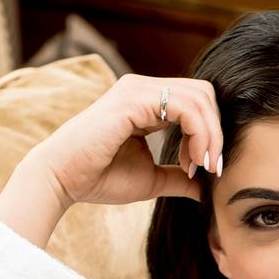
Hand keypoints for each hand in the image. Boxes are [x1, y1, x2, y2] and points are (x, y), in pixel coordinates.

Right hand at [26, 74, 222, 209]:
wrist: (62, 179)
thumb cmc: (99, 178)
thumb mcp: (152, 179)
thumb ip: (179, 178)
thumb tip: (206, 189)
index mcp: (147, 101)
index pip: (196, 102)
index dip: (211, 134)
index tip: (205, 169)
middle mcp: (143, 88)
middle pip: (204, 94)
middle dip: (216, 132)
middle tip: (210, 167)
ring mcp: (138, 89)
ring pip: (200, 98)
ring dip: (211, 136)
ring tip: (202, 166)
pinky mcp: (134, 99)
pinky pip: (185, 107)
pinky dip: (199, 134)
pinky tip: (192, 161)